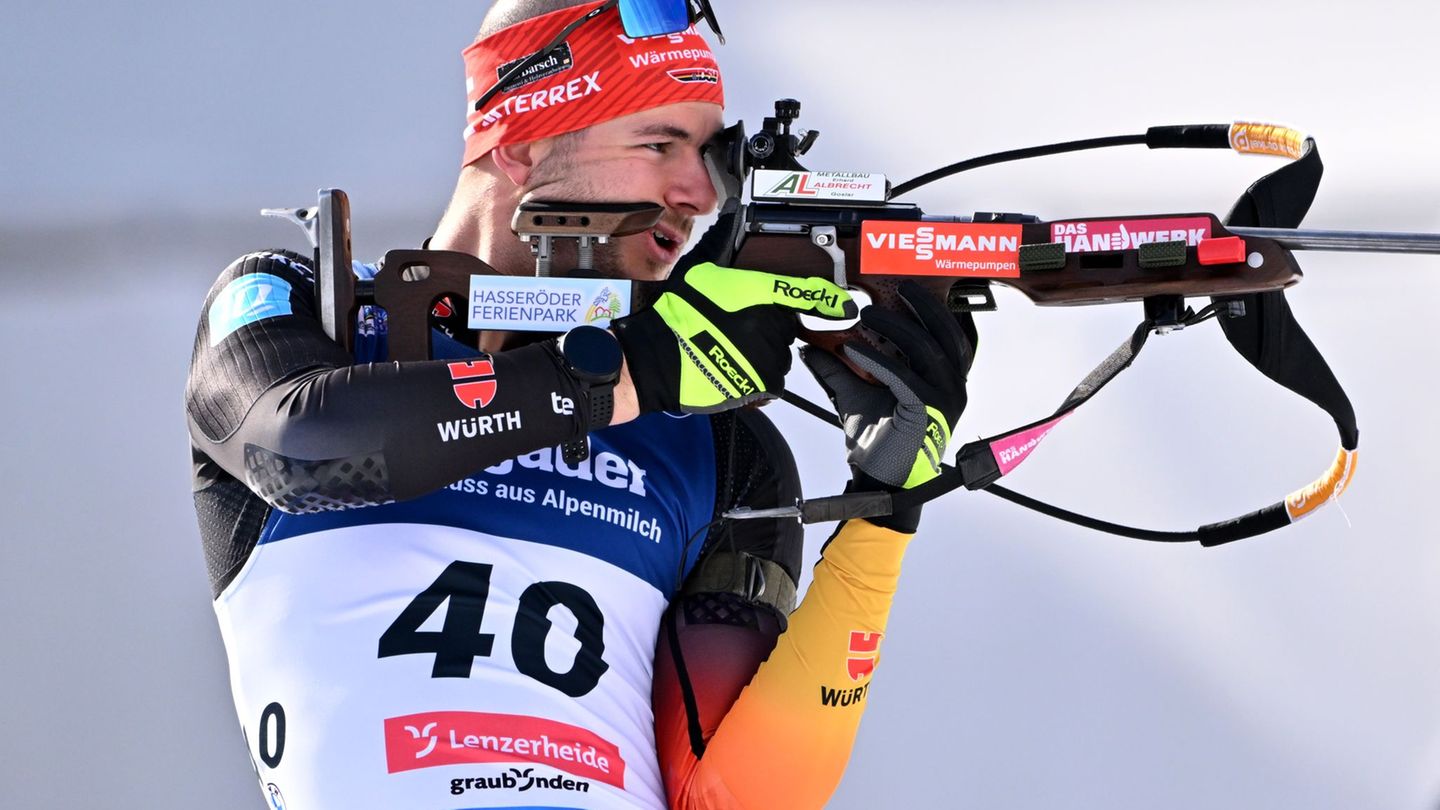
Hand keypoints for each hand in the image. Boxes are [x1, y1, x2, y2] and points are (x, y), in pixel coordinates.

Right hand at [612, 202, 854, 413]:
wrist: (660, 358)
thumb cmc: (678, 314)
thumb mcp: (699, 268)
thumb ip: (723, 241)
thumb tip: (734, 211)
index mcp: (759, 294)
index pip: (803, 292)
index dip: (828, 299)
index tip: (845, 305)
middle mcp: (770, 326)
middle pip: (785, 325)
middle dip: (768, 323)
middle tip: (736, 324)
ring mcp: (767, 357)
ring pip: (779, 353)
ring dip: (763, 350)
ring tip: (730, 346)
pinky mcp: (761, 384)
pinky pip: (770, 378)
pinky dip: (756, 374)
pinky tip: (732, 364)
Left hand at [801, 281, 975, 489]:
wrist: (879, 480)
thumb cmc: (879, 439)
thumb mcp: (857, 395)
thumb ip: (839, 369)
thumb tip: (811, 346)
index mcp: (948, 380)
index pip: (954, 335)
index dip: (940, 309)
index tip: (916, 288)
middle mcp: (954, 388)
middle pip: (947, 333)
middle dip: (925, 306)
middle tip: (901, 287)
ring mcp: (944, 400)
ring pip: (925, 349)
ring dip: (896, 327)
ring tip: (867, 315)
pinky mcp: (926, 411)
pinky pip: (903, 376)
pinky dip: (877, 360)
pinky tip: (853, 350)